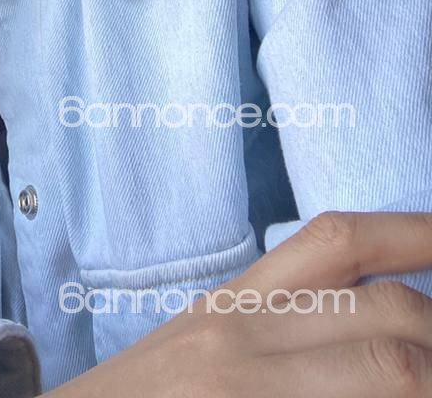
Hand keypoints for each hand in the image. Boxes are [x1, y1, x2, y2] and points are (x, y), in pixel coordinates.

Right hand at [46, 212, 431, 395]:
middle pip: (389, 314)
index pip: (340, 243)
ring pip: (386, 370)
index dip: (416, 232)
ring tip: (421, 387)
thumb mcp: (205, 346)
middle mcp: (241, 334)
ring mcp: (245, 389)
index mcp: (233, 304)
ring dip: (424, 380)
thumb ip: (278, 327)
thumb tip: (380, 325)